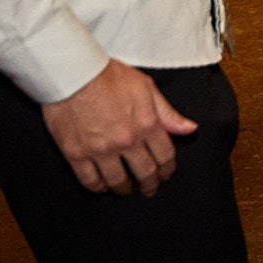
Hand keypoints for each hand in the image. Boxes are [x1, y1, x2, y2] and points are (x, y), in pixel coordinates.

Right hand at [41, 59, 197, 195]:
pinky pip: (90, 181)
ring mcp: (100, 150)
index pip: (165, 156)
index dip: (167, 169)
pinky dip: (97, 188)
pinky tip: (101, 186)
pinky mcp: (76, 154)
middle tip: (149, 188)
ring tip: (125, 189)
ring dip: (124, 189)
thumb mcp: (145, 87)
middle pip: (144, 173)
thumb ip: (167, 112)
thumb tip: (189, 129)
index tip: (166, 174)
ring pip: (117, 181)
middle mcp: (126, 141)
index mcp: (147, 124)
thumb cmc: (108, 76)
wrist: (73, 73)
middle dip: (149, 184)